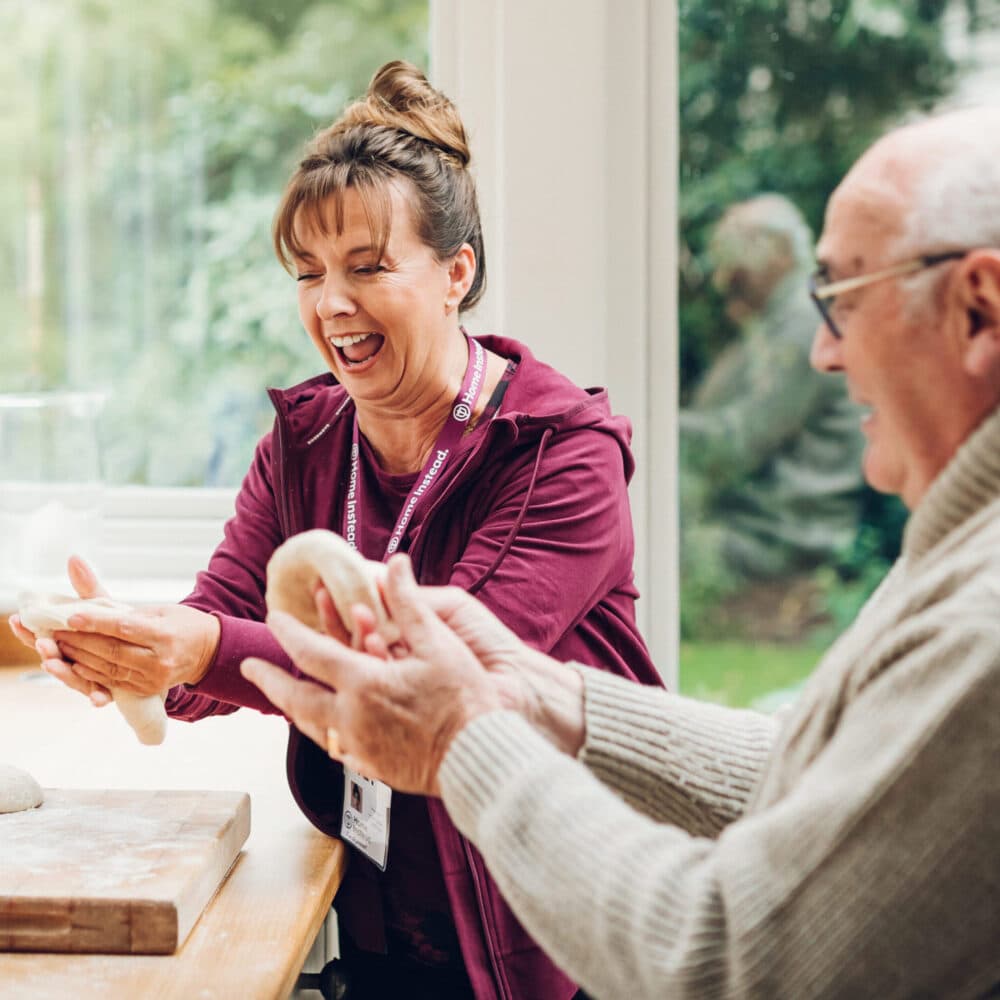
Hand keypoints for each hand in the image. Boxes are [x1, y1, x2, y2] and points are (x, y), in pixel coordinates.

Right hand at [21, 556, 113, 706]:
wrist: (159, 651)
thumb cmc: (125, 628)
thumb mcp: (106, 609)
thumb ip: (89, 590)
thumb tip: (73, 558)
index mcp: (68, 642)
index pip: (40, 637)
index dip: (27, 631)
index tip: (16, 619)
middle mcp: (75, 663)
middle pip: (54, 659)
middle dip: (46, 651)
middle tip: (42, 643)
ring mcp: (91, 678)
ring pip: (74, 679)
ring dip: (65, 674)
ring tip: (55, 665)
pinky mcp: (111, 691)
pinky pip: (103, 695)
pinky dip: (99, 696)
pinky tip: (99, 698)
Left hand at [54, 599, 220, 697]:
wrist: (208, 651)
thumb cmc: (181, 624)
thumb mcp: (159, 609)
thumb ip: (122, 607)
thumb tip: (88, 593)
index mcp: (164, 634)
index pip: (123, 628)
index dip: (95, 624)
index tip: (70, 618)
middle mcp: (159, 659)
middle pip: (111, 651)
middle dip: (79, 642)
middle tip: (54, 632)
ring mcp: (153, 678)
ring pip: (108, 669)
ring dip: (78, 658)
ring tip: (58, 646)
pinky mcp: (147, 689)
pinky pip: (113, 682)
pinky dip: (90, 673)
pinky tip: (74, 663)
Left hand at [242, 556, 513, 794]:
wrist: (481, 756)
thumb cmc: (465, 698)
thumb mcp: (438, 643)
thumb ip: (408, 602)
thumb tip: (395, 562)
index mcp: (363, 684)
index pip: (310, 654)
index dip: (288, 633)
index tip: (273, 620)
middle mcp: (352, 718)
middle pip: (295, 698)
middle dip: (269, 680)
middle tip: (249, 668)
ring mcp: (360, 748)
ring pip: (311, 726)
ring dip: (292, 707)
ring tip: (284, 695)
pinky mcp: (372, 768)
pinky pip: (335, 748)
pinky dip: (322, 731)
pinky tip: (325, 728)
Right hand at [342, 569, 584, 754]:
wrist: (518, 686)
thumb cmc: (491, 646)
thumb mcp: (451, 607)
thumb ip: (414, 596)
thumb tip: (376, 574)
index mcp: (408, 636)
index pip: (365, 617)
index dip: (346, 601)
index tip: (328, 583)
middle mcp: (397, 662)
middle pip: (352, 641)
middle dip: (337, 618)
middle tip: (324, 596)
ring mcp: (397, 686)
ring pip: (358, 663)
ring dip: (352, 637)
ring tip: (355, 614)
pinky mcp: (400, 708)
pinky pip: (374, 686)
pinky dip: (371, 662)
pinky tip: (372, 642)